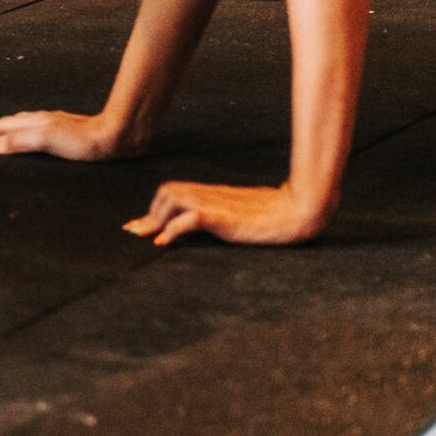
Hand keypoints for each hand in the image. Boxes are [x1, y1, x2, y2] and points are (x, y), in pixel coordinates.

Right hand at [0, 109, 140, 161]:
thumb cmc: (81, 140)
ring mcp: (57, 126)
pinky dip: (31, 134)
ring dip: (14, 130)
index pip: (6, 125)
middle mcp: (44, 121)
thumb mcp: (45, 140)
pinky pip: (42, 132)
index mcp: (35, 122)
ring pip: (29, 125)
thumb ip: (18, 141)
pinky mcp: (69, 134)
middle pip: (15, 123)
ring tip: (6, 134)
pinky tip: (38, 139)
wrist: (114, 137)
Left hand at [125, 180, 328, 245]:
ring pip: (171, 200)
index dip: (155, 208)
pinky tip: (164, 243)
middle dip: (150, 212)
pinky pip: (187, 219)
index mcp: (214, 193)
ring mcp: (215, 203)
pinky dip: (171, 230)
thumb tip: (208, 223)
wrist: (298, 209)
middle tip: (137, 231)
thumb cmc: (277, 211)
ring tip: (150, 237)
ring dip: (157, 218)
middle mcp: (210, 195)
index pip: (175, 192)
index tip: (140, 224)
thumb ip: (225, 212)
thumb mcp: (244, 211)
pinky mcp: (221, 216)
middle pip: (166, 192)